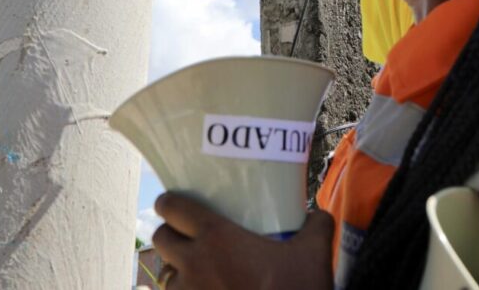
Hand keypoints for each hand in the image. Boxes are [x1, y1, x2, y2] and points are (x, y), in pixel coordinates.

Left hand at [151, 192, 333, 289]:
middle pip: (160, 239)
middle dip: (170, 235)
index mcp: (216, 237)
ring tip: (197, 273)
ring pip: (165, 275)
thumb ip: (316, 225)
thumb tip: (318, 215)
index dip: (169, 202)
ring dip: (176, 271)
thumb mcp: (315, 253)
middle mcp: (193, 264)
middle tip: (188, 237)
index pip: (172, 208)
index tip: (174, 203)